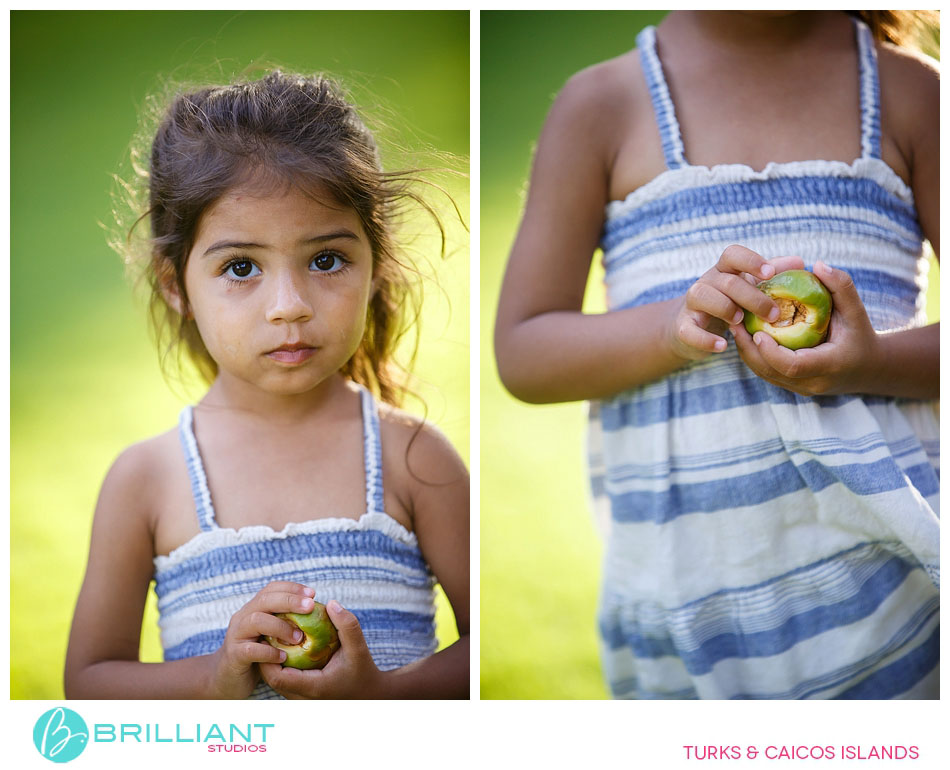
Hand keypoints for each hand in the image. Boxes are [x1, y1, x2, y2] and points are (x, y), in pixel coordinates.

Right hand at [207, 581, 316, 698]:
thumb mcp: (270, 635)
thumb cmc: (256, 655)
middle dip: (289, 600)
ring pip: (256, 620)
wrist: (225, 678)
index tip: (312, 594)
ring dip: (280, 626)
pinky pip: (250, 650)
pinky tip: (283, 657)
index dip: (292, 588)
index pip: (271, 589)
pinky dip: (268, 652)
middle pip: (265, 599)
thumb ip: (286, 622)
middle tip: (310, 606)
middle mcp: (243, 617)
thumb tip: (318, 613)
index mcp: (253, 609)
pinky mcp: (234, 655)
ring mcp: (236, 635)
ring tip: (299, 636)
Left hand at [260, 600, 385, 698]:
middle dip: (266, 656)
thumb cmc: (363, 671)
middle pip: (271, 679)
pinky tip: (286, 647)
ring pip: (275, 681)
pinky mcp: (302, 696)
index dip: (267, 656)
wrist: (369, 694)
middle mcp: (303, 698)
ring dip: (272, 661)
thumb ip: (347, 626)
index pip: (277, 676)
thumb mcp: (358, 648)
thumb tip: (330, 603)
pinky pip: (284, 681)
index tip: (269, 634)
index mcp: (313, 687)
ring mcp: (301, 699)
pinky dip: (281, 666)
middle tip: (267, 632)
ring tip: (274, 637)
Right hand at [670, 245, 804, 361]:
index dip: (751, 261)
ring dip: (725, 308)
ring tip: (741, 322)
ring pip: (702, 296)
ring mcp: (692, 304)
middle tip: (775, 315)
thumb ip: (773, 276)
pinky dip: (705, 339)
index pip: (733, 254)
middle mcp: (706, 282)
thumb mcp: (749, 289)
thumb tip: (800, 263)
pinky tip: (722, 347)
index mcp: (724, 271)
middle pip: (727, 281)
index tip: (770, 274)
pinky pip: (689, 330)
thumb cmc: (729, 305)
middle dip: (752, 297)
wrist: (691, 327)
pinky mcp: (683, 326)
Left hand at [730, 261, 879, 395]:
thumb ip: (841, 286)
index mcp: (829, 365)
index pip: (793, 365)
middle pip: (771, 371)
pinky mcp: (792, 387)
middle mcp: (813, 383)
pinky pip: (766, 373)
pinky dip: (754, 355)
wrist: (868, 369)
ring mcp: (801, 389)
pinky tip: (745, 334)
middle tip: (735, 322)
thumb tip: (817, 264)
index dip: (771, 351)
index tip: (757, 331)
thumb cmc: (861, 335)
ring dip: (747, 351)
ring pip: (764, 374)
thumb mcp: (856, 311)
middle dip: (749, 348)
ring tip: (735, 325)